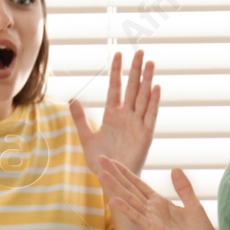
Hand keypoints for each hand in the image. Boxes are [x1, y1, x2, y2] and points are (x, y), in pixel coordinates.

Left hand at [70, 51, 159, 176]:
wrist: (111, 177)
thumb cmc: (100, 160)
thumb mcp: (86, 137)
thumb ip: (80, 118)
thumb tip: (73, 99)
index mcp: (112, 114)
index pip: (116, 87)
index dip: (116, 71)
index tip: (118, 54)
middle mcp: (127, 116)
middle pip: (133, 88)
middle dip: (136, 70)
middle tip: (140, 51)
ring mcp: (137, 124)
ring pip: (143, 97)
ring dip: (147, 80)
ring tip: (150, 63)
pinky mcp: (146, 135)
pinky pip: (150, 115)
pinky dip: (154, 101)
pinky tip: (156, 87)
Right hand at [96, 158, 215, 229]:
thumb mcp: (194, 205)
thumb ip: (184, 188)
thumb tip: (175, 168)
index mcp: (161, 203)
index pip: (139, 184)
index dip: (126, 173)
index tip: (113, 161)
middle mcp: (152, 210)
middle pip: (130, 188)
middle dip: (115, 174)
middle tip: (100, 159)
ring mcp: (150, 220)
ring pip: (129, 200)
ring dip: (115, 187)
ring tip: (100, 173)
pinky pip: (137, 218)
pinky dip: (125, 209)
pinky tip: (113, 200)